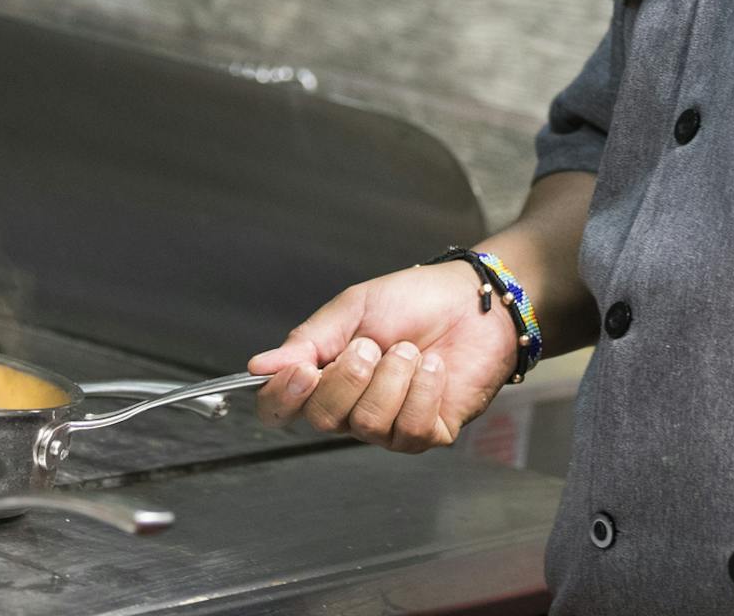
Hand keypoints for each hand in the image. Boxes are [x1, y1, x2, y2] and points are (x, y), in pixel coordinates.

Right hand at [248, 261, 517, 452]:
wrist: (474, 301)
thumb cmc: (415, 300)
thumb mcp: (354, 309)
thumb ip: (309, 340)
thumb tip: (260, 365)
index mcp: (325, 376)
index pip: (281, 407)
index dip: (283, 396)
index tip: (302, 369)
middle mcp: (352, 408)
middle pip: (323, 419)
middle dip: (348, 377)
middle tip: (371, 344)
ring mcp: (389, 426)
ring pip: (368, 423)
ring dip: (393, 377)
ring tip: (410, 349)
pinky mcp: (429, 433)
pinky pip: (411, 428)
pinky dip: (423, 390)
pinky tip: (434, 368)